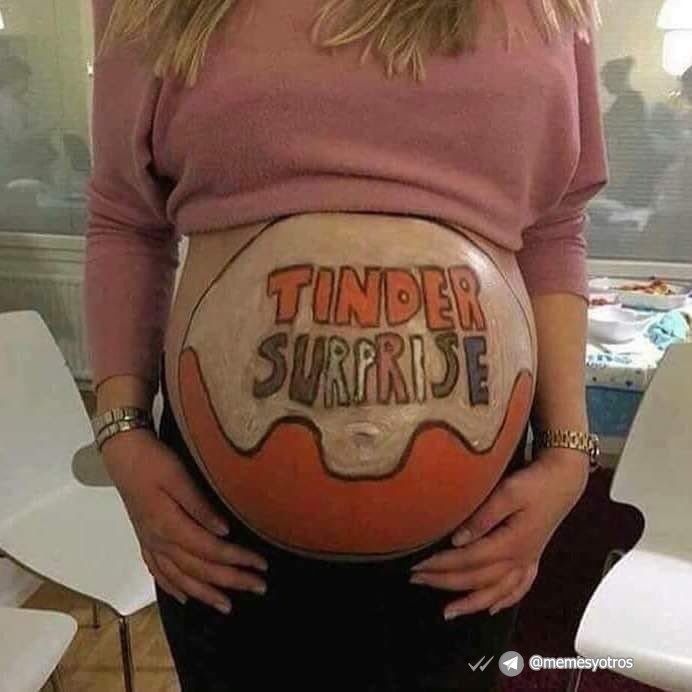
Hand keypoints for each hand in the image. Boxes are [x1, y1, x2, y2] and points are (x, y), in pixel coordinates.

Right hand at [102, 428, 267, 613]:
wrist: (122, 455)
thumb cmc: (153, 462)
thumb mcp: (179, 477)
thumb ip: (200, 506)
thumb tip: (224, 532)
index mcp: (169, 526)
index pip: (210, 550)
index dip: (237, 559)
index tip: (260, 564)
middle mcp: (159, 541)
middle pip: (198, 569)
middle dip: (230, 581)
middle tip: (258, 587)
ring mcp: (150, 544)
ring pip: (179, 578)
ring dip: (205, 594)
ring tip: (227, 606)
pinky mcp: (145, 541)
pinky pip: (158, 572)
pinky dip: (173, 588)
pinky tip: (185, 597)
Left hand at [409, 449, 588, 619]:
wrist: (564, 480)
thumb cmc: (535, 483)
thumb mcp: (507, 493)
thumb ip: (482, 517)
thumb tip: (457, 540)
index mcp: (511, 543)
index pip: (468, 559)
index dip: (441, 565)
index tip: (418, 565)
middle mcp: (520, 558)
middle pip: (478, 579)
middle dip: (445, 582)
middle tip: (417, 581)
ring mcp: (528, 561)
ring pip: (497, 592)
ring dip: (472, 604)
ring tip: (448, 612)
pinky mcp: (533, 558)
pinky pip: (519, 589)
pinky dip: (505, 601)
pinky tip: (492, 609)